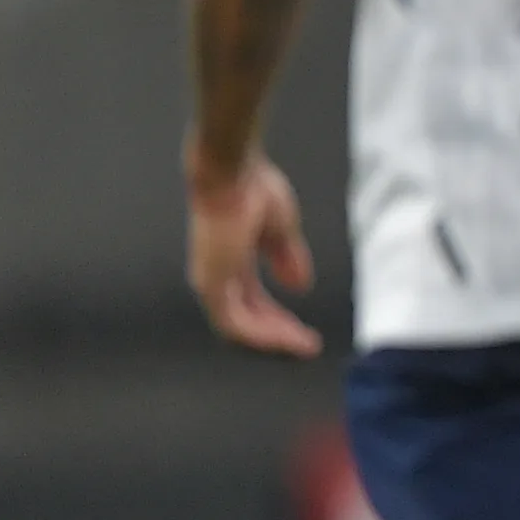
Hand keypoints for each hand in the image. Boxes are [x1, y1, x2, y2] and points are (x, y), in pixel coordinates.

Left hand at [185, 147, 322, 355]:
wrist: (232, 172)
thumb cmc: (253, 188)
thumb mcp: (281, 228)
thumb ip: (287, 258)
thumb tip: (299, 286)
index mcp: (232, 263)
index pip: (255, 304)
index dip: (281, 320)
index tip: (306, 333)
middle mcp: (218, 277)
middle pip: (248, 320)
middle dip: (280, 335)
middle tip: (308, 347)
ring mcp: (212, 282)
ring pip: (241, 328)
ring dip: (273, 339)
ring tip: (303, 345)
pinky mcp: (212, 284)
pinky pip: (235, 322)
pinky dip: (260, 333)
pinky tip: (284, 338)